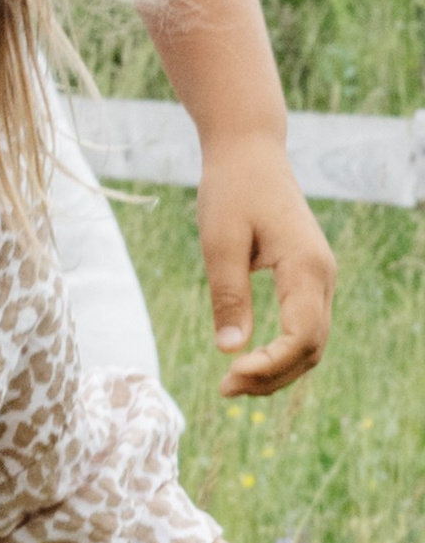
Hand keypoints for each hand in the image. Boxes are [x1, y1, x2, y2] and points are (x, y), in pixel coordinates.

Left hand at [198, 130, 334, 396]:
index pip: (302, 335)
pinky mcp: (308, 277)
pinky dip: (281, 352)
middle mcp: (322, 274)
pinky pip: (304, 327)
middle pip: (312, 348)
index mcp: (305, 265)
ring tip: (233, 383)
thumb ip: (228, 296)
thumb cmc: (231, 190)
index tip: (230, 375)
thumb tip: (230, 350)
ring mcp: (320, 277)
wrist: (250, 153)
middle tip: (224, 389)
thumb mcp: (220, 243)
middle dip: (272, 376)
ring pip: (311, 343)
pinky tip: (248, 362)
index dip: (271, 365)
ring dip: (277, 370)